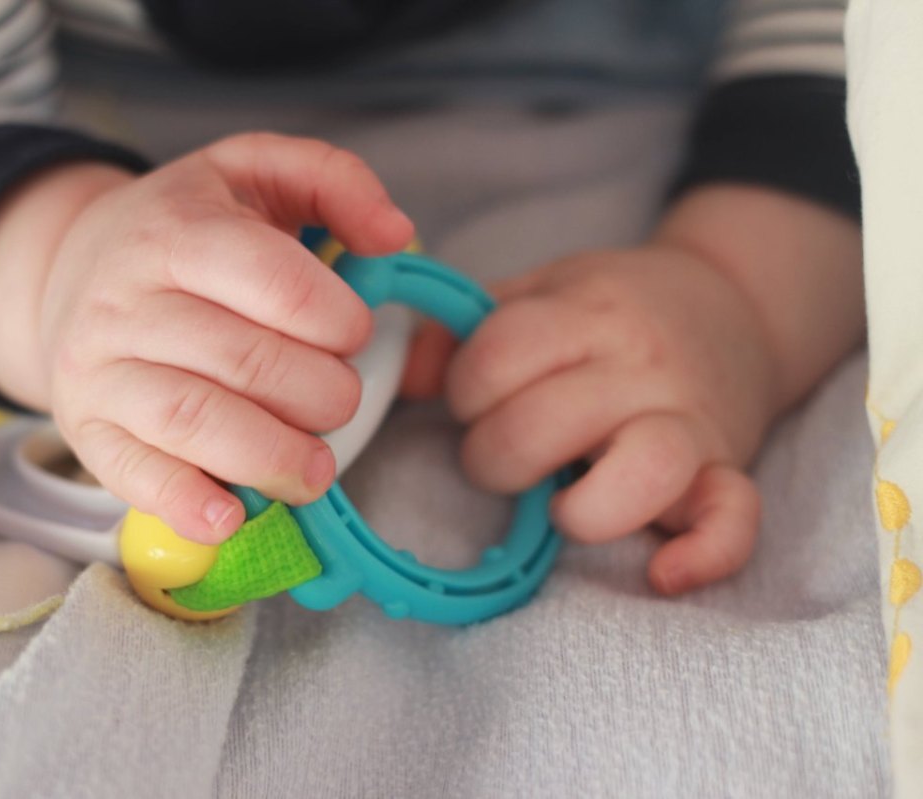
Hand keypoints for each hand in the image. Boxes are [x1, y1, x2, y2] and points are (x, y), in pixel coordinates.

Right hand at [0, 133, 413, 542]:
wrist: (70, 266)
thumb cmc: (186, 226)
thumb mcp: (254, 170)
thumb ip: (335, 180)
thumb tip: (395, 234)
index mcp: (178, 229)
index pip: (276, 284)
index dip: (338, 321)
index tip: (353, 334)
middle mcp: (126, 297)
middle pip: (245, 361)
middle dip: (321, 395)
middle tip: (340, 400)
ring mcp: (99, 367)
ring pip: (192, 421)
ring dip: (272, 457)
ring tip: (315, 471)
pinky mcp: (85, 427)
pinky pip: (132, 474)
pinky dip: (186, 503)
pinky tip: (231, 517)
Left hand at [404, 245, 777, 593]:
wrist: (735, 306)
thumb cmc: (613, 312)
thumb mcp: (538, 295)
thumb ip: (465, 330)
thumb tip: (406, 375)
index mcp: (585, 313)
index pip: (498, 356)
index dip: (465, 388)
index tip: (478, 398)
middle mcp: (640, 366)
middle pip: (543, 424)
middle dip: (495, 455)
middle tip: (506, 452)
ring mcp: (689, 421)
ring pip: (644, 469)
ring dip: (581, 507)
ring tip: (559, 506)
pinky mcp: (729, 470)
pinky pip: (733, 521)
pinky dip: (703, 556)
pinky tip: (660, 573)